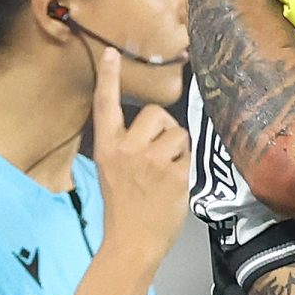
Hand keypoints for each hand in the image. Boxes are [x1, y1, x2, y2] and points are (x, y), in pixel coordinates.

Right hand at [92, 48, 190, 260]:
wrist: (132, 242)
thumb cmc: (127, 208)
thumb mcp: (114, 171)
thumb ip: (130, 147)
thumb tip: (161, 126)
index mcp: (107, 147)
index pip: (106, 105)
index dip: (108, 77)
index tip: (110, 52)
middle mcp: (126, 149)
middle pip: (157, 113)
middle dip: (164, 129)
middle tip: (157, 157)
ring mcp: (150, 160)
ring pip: (179, 133)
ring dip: (178, 151)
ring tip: (165, 175)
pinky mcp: (173, 173)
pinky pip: (189, 156)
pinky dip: (185, 169)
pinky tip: (173, 187)